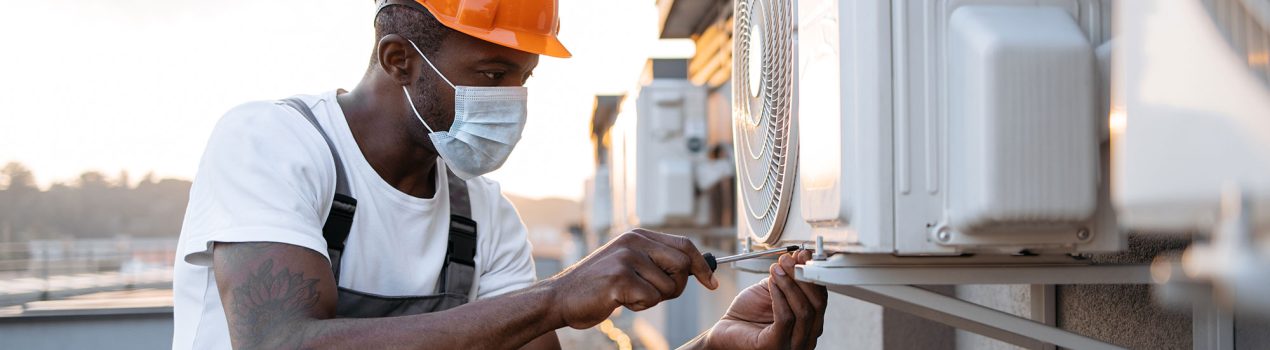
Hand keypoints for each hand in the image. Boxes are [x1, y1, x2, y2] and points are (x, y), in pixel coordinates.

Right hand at [546, 229, 717, 328]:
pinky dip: (640, 306)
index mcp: (638, 235)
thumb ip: (656, 260)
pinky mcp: (620, 278)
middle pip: (683, 266)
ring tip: (628, 295)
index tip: (711, 282)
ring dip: (653, 300)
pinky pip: (652, 299)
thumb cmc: (597, 285)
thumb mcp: (628, 262)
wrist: (560, 297)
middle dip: (676, 287)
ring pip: (668, 287)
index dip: (702, 265)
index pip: (684, 245)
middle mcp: (634, 242)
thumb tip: (696, 268)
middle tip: (655, 294)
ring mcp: (627, 258)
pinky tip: (620, 301)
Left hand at [699, 250, 827, 349]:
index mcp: (809, 325)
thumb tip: (802, 256)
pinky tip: (772, 283)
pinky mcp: (775, 346)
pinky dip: (780, 296)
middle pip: (817, 305)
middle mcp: (806, 338)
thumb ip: (789, 277)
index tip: (803, 255)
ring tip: (776, 269)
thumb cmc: (749, 314)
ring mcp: (792, 345)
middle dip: (803, 277)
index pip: (821, 299)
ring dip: (790, 284)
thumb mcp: (774, 290)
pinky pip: (785, 318)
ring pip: (803, 311)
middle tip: (788, 260)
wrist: (726, 331)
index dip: (813, 274)